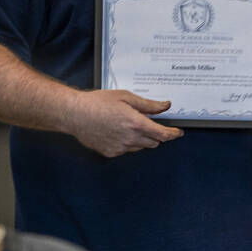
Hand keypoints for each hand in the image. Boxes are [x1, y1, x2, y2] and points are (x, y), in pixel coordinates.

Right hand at [68, 89, 183, 157]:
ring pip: (141, 147)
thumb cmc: (97, 103)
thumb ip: (148, 104)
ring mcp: (120, 148)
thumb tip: (165, 106)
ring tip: (127, 125)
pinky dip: (127, 143)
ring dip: (141, 139)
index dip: (172, 134)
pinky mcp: (111, 153)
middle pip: (154, 142)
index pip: (162, 134)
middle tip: (149, 124)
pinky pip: (126, 150)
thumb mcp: (126, 97)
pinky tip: (116, 131)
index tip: (177, 133)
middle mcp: (130, 138)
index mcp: (135, 123)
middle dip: (156, 134)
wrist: (74, 114)